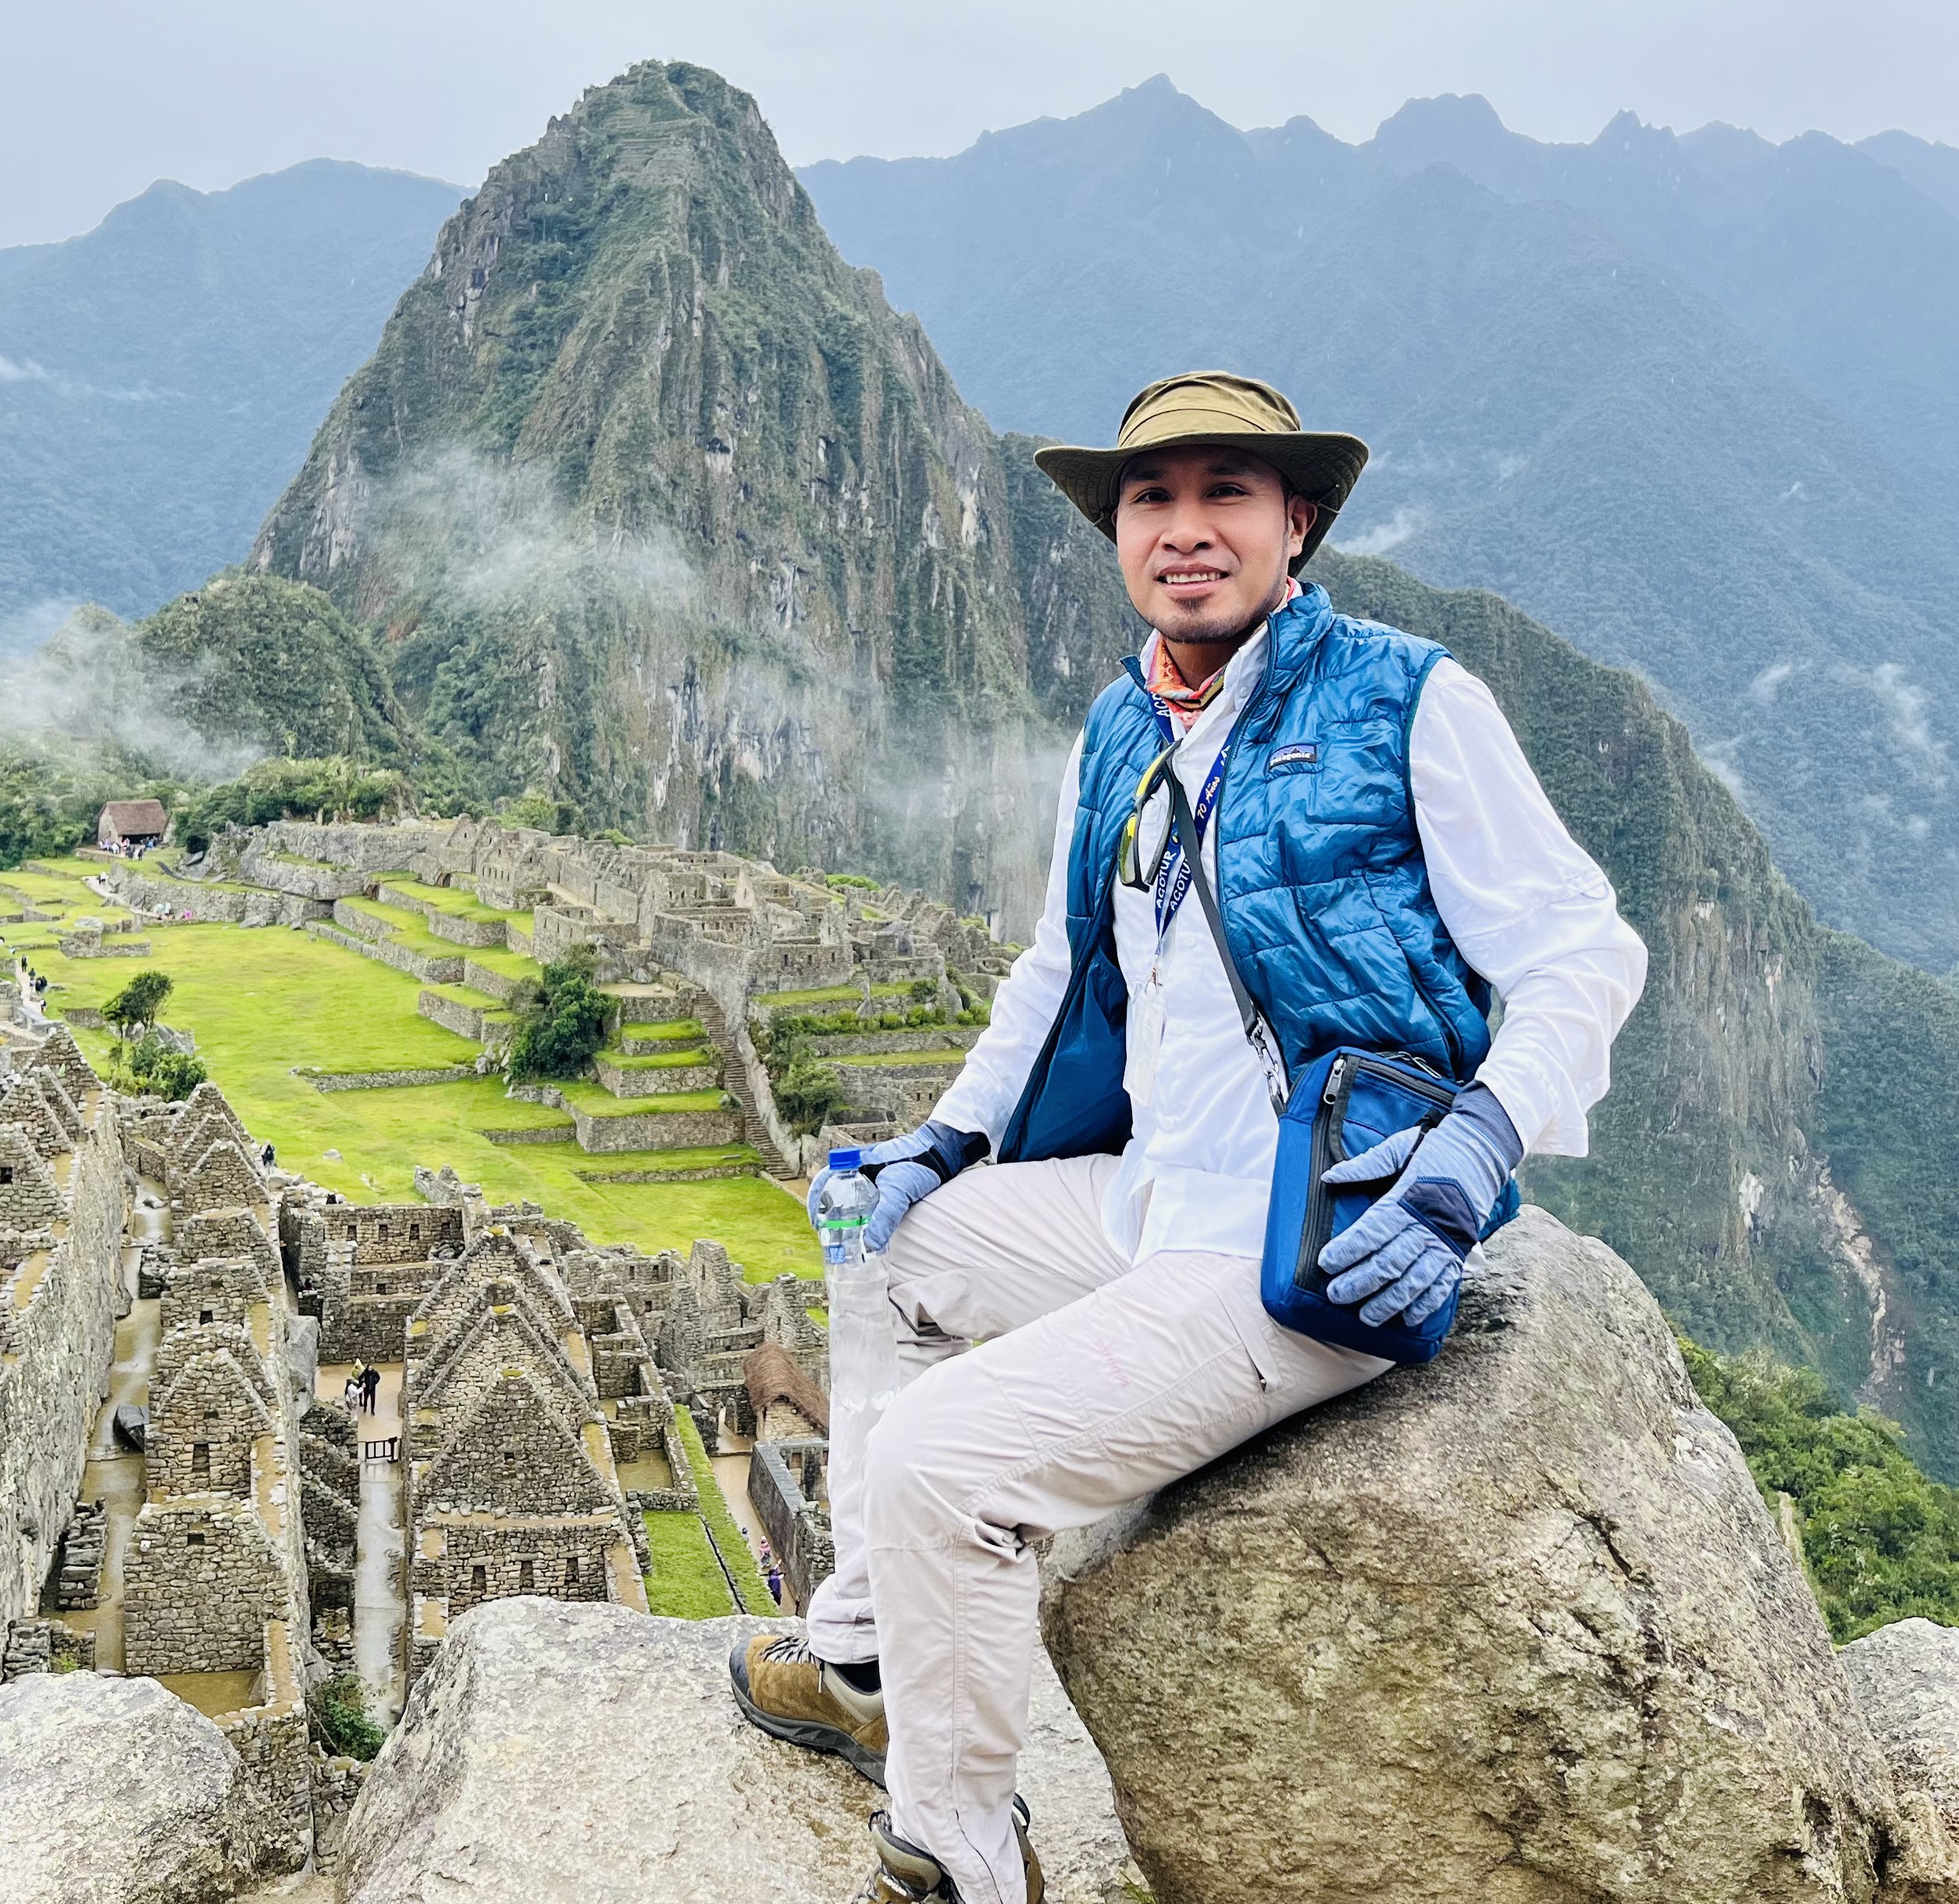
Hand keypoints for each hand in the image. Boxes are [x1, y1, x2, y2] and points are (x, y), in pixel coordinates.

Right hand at [806, 1120, 988, 1252]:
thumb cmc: (918, 1164)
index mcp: (855, 1163)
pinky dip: (862, 1213)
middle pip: (835, 1191)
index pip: (825, 1181)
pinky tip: (865, 1227)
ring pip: (851, 1196)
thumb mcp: (898, 1192)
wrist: (943, 1153)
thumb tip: (869, 1245)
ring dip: (846, 1215)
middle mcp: (860, 1167)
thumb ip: (884, 1218)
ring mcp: (872, 1174)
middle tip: (830, 1235)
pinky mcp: (886, 1183)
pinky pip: (867, 1199)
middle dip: (830, 1213)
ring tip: (845, 1236)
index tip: (818, 1223)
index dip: (817, 1202)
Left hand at [1315, 1085, 1520, 1327]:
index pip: (1371, 1232)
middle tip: (1336, 1296)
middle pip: (1389, 1262)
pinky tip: (1408, 1318)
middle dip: (1360, 1283)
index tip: (1326, 1264)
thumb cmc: (1435, 1149)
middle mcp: (1426, 1225)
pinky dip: (1426, 1303)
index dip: (1347, 1251)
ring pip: (1414, 1281)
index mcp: (1406, 1199)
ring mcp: (1445, 1241)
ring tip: (1367, 1317)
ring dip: (1390, 1302)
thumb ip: (1364, 1165)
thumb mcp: (1398, 1148)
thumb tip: (1329, 1176)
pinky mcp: (1459, 1250)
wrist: (1483, 1150)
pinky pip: (1443, 1284)